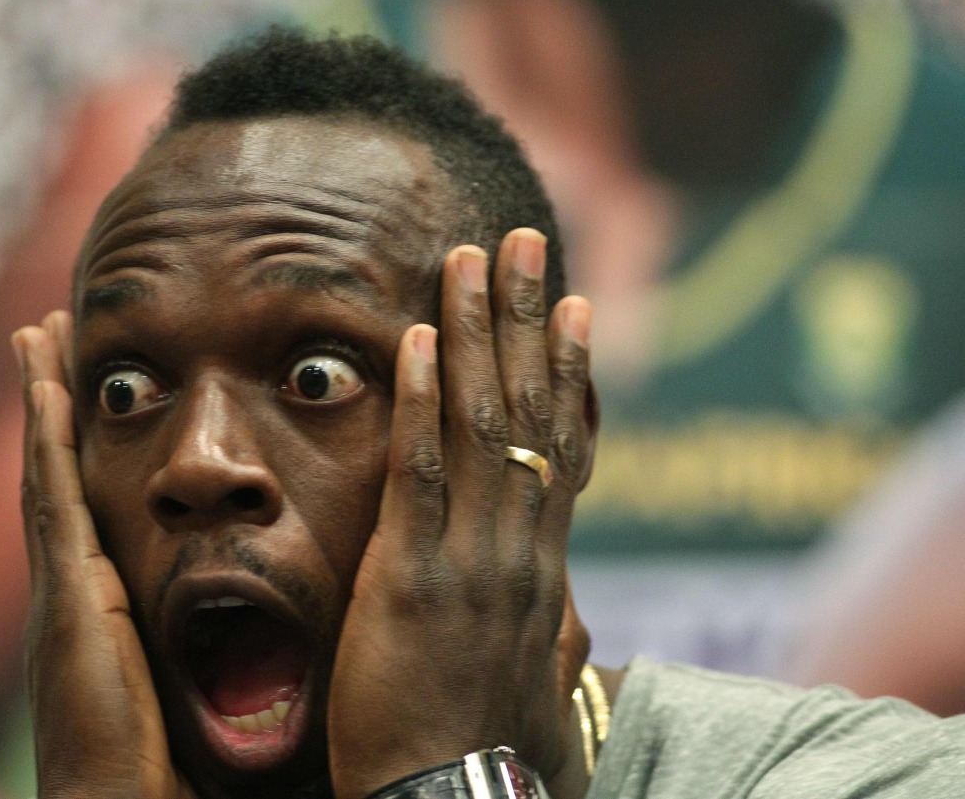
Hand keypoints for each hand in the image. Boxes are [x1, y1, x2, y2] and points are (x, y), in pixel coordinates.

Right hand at [14, 311, 191, 798]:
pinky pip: (54, 504)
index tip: (82, 388)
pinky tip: (48, 391)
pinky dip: (46, 445)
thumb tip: (250, 626)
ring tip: (39, 337)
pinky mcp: (68, 600)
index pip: (85, 506)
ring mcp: (60, 591)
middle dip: (49, 404)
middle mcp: (70, 588)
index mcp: (98, 606)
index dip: (76, 447)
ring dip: (42, 402)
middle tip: (46, 336)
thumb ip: (196, 645)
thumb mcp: (178, 683)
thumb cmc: (157, 762)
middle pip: (56, 474)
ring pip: (47, 473)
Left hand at [327, 229, 595, 798]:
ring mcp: (472, 557)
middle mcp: (520, 547)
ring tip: (471, 259)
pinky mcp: (413, 578)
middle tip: (524, 242)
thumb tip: (570, 624)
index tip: (574, 308)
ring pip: (481, 425)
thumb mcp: (527, 678)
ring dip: (477, 336)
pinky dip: (421, 403)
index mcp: (540, 566)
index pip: (564, 450)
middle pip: (529, 413)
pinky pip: (419, 474)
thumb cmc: (479, 745)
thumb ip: (546, 633)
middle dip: (529, 321)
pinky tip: (415, 341)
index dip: (571, 374)